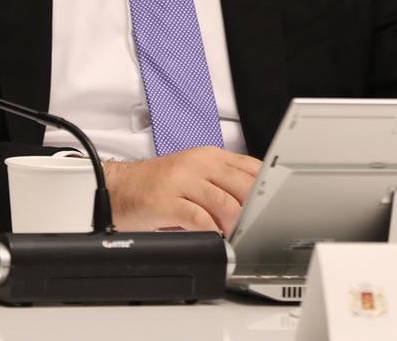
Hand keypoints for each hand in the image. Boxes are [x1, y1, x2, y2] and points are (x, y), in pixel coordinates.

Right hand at [103, 147, 261, 233]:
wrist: (117, 188)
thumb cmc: (156, 186)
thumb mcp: (194, 175)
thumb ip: (222, 183)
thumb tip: (257, 203)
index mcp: (209, 156)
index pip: (251, 168)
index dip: (269, 188)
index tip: (279, 206)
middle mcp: (198, 164)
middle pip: (243, 186)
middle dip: (256, 210)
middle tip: (262, 228)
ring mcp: (181, 180)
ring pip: (225, 202)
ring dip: (237, 224)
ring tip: (240, 237)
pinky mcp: (166, 200)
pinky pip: (198, 218)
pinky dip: (212, 232)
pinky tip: (215, 239)